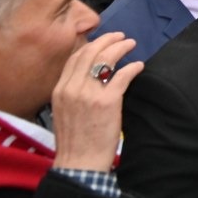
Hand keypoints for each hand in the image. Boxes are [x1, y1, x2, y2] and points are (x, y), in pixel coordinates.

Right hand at [50, 32, 144, 171]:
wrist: (79, 161)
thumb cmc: (74, 139)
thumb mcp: (63, 111)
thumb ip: (72, 91)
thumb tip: (88, 75)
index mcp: (59, 90)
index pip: (75, 58)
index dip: (91, 45)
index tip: (103, 41)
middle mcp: (72, 89)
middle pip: (91, 53)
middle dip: (108, 40)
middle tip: (121, 36)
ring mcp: (89, 94)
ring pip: (106, 60)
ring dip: (121, 48)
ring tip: (131, 44)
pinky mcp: (107, 102)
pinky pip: (122, 75)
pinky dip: (133, 67)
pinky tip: (138, 66)